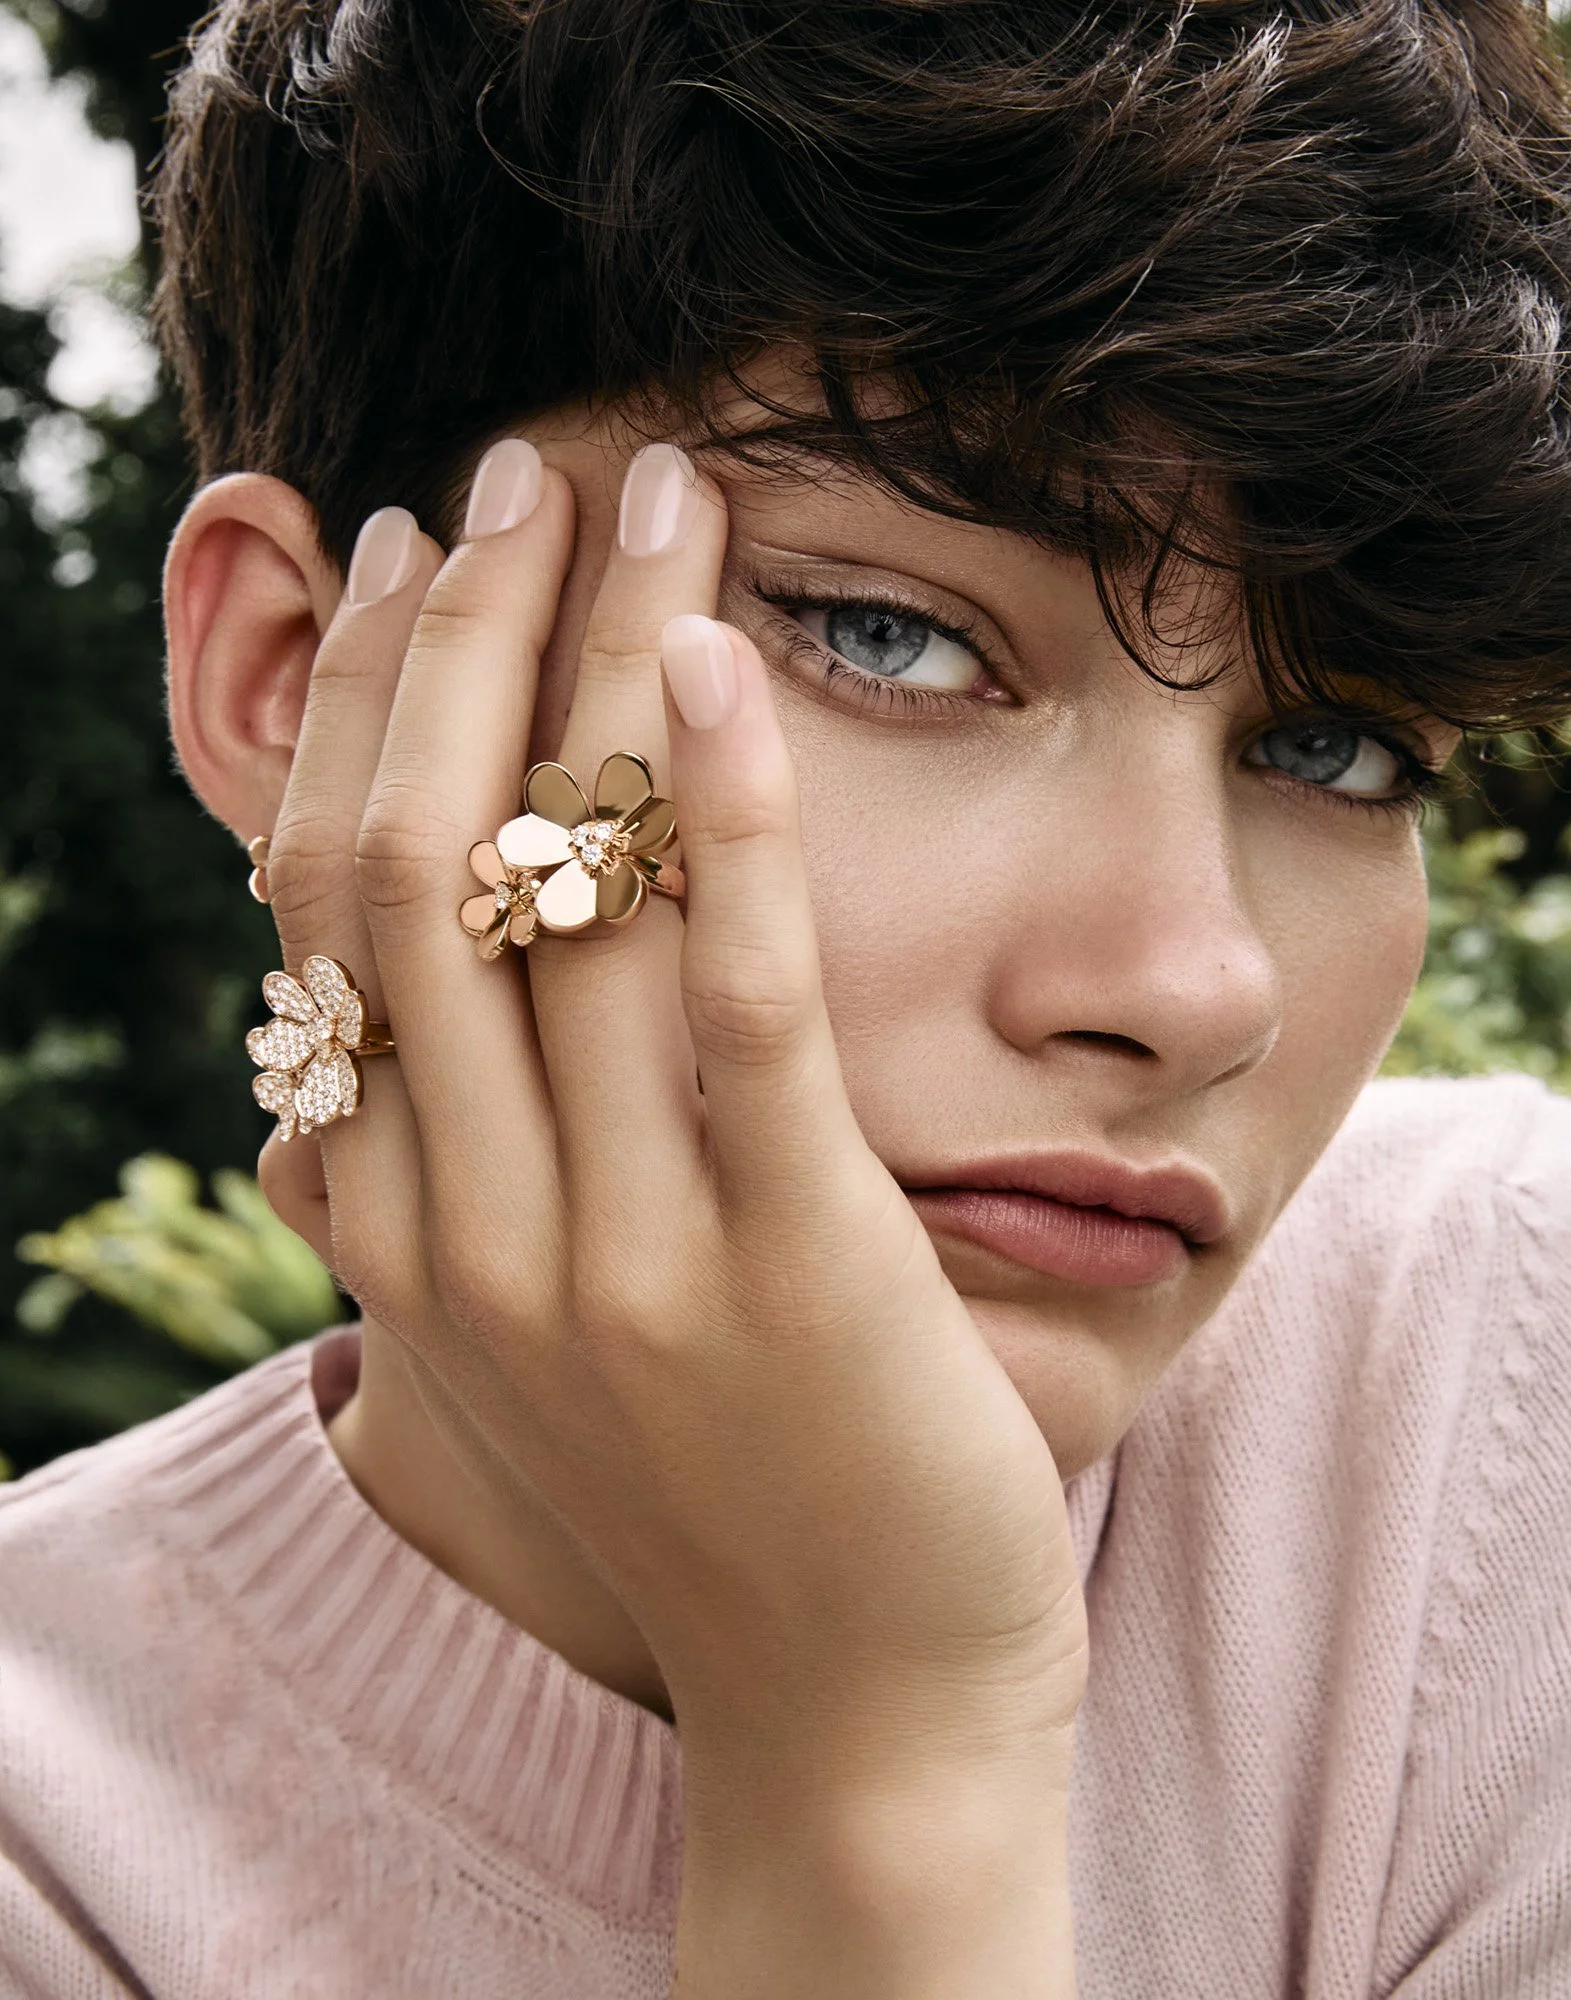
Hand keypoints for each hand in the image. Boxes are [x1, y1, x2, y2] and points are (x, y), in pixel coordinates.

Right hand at [262, 441, 1086, 1994]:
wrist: (857, 1703)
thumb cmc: (727, 1484)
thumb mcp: (558, 1320)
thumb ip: (476, 1164)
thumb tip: (391, 1018)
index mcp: (410, 1230)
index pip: (333, 916)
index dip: (361, 711)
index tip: (408, 562)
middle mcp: (478, 1230)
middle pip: (423, 867)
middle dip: (458, 640)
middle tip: (513, 470)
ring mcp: (620, 1252)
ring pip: (567, 895)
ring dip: (597, 658)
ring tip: (648, 486)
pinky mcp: (782, 1262)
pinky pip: (735, 996)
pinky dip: (726, 811)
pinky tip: (725, 654)